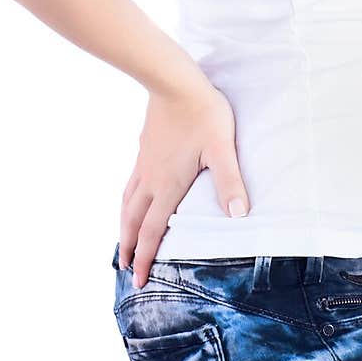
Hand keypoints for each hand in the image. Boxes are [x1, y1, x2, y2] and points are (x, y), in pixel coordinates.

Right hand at [118, 79, 250, 289]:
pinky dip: (127, 199)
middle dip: (129, 247)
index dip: (145, 257)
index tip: (138, 279)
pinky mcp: (144, 147)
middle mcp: (152, 178)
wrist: (174, 81)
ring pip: (128, 202)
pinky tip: (133, 196)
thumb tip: (239, 215)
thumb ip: (229, 182)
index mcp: (169, 185)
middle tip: (125, 268)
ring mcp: (145, 162)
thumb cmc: (203, 113)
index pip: (153, 230)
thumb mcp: (222, 148)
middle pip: (134, 220)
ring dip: (124, 225)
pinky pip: (131, 182)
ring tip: (122, 239)